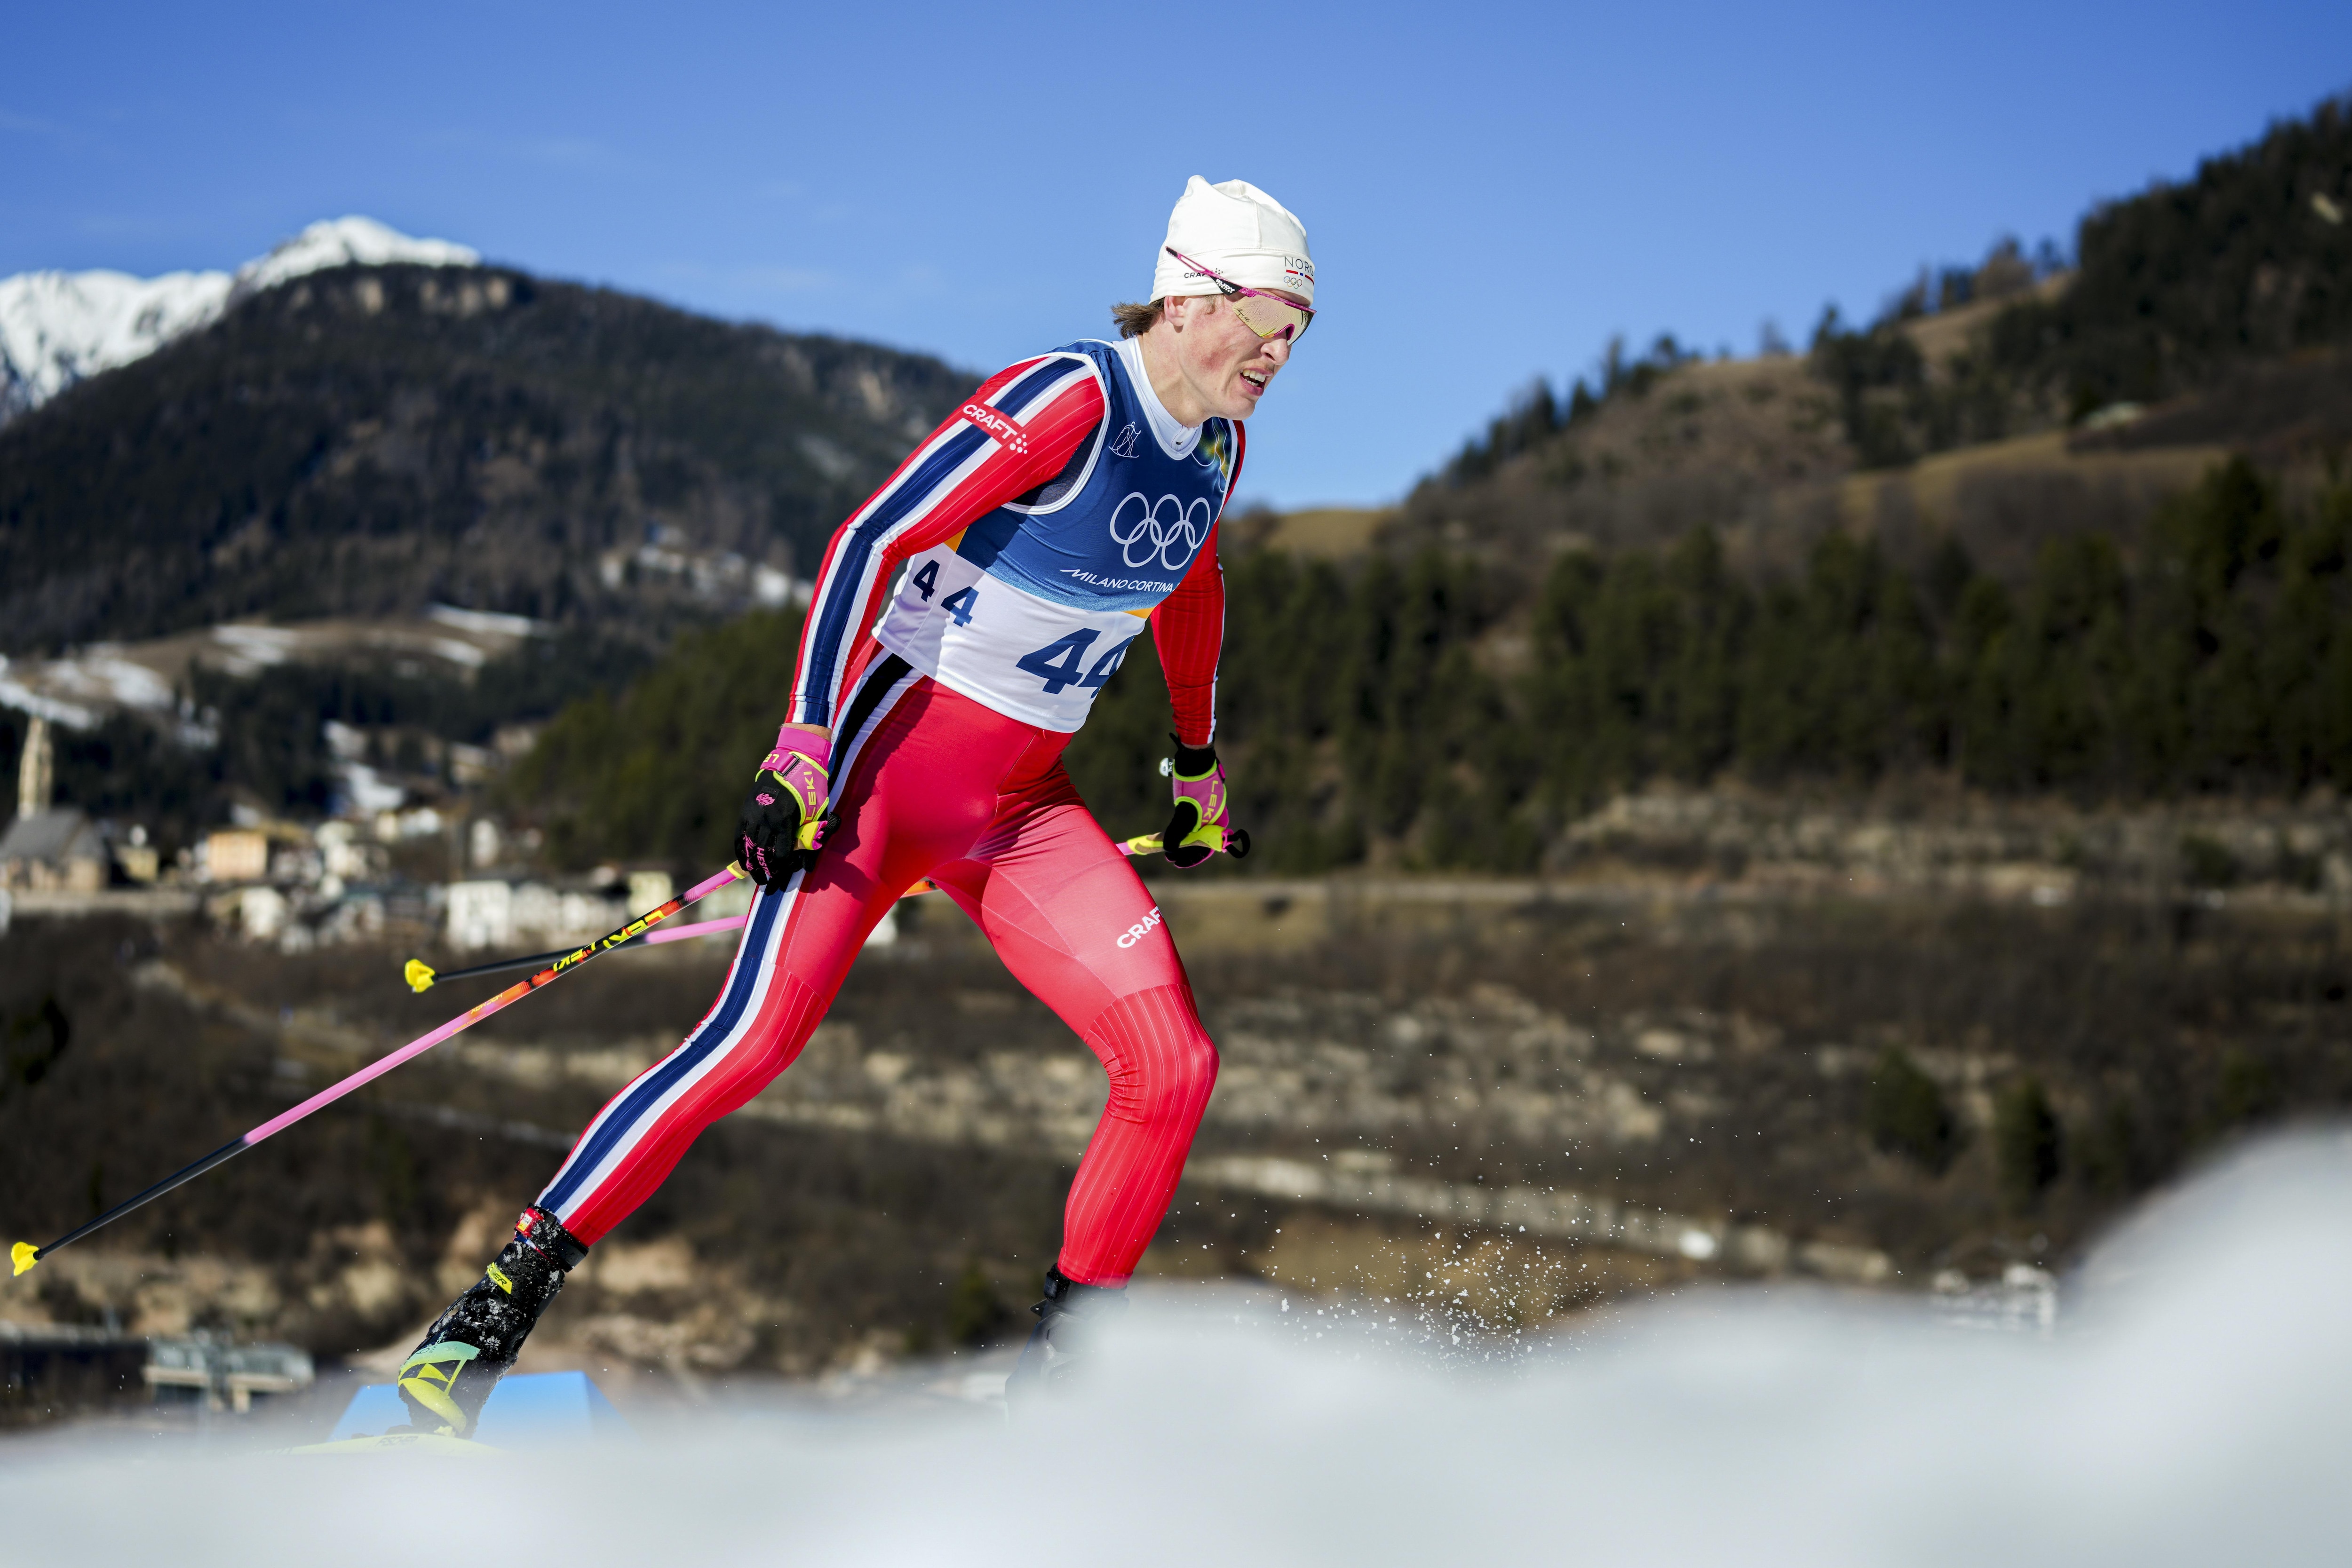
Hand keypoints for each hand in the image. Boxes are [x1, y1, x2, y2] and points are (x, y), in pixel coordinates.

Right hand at [736, 726, 831, 887]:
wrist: (792, 763)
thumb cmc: (810, 789)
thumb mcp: (817, 813)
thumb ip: (812, 839)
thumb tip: (808, 867)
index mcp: (785, 819)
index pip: (782, 853)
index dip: (783, 866)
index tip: (784, 873)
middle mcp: (766, 818)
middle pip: (763, 852)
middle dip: (765, 870)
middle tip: (767, 882)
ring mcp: (753, 814)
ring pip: (749, 846)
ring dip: (751, 863)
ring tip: (756, 876)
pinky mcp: (746, 810)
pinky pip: (740, 835)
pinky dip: (740, 850)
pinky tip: (743, 861)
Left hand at [1159, 735, 1229, 868]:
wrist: (1195, 757)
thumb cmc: (1194, 784)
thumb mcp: (1185, 811)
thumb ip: (1177, 832)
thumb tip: (1169, 851)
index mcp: (1218, 823)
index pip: (1206, 848)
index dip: (1190, 858)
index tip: (1174, 862)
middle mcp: (1214, 818)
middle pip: (1199, 842)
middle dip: (1183, 850)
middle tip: (1168, 856)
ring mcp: (1206, 810)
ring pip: (1193, 832)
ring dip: (1180, 840)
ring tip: (1166, 846)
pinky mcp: (1198, 802)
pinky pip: (1190, 821)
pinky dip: (1180, 828)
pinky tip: (1170, 832)